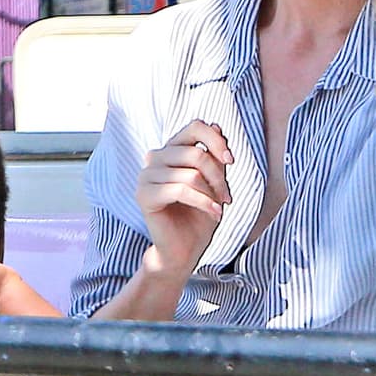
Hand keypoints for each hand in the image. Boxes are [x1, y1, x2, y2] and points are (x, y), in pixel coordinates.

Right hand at [136, 121, 232, 277]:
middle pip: (195, 152)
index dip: (216, 140)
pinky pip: (180, 190)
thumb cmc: (199, 216)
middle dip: (218, 176)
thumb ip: (213, 156)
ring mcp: (145, 176)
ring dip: (212, 193)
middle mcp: (154, 158)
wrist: (184, 250)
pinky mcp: (144, 195)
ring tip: (219, 208)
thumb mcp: (214, 182)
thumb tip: (216, 125)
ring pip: (190, 173)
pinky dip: (203, 202)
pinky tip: (214, 213)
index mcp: (170, 151)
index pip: (194, 127)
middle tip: (227, 197)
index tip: (231, 160)